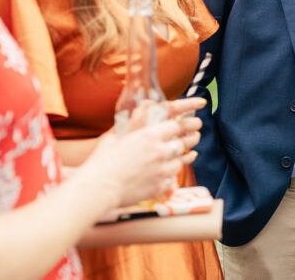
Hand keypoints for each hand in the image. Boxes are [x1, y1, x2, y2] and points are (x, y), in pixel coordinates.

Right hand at [84, 97, 205, 208]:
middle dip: (192, 138)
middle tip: (195, 135)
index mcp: (150, 135)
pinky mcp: (160, 186)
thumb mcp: (117, 135)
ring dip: (183, 157)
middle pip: (184, 142)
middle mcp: (160, 151)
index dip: (187, 123)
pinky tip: (171, 172)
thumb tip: (144, 107)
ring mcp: (162, 170)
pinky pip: (173, 178)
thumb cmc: (102, 160)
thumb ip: (134, 122)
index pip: (178, 125)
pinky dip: (173, 174)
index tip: (194, 122)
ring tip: (186, 154)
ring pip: (181, 161)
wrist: (98, 188)